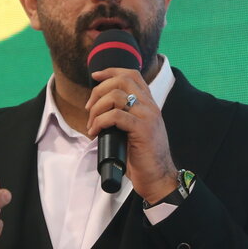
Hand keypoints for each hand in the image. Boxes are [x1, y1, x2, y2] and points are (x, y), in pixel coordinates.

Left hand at [86, 67, 178, 204]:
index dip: (111, 71)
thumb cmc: (142, 156)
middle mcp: (150, 106)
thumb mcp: (135, 130)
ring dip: (97, 109)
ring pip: (116, 96)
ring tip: (92, 124)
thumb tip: (99, 108)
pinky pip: (116, 116)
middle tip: (89, 108)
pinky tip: (95, 132)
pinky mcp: (143, 130)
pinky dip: (100, 122)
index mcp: (149, 104)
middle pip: (122, 81)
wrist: (158, 177)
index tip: (95, 76)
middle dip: (99, 90)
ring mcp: (148, 116)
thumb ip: (125, 115)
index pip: (132, 74)